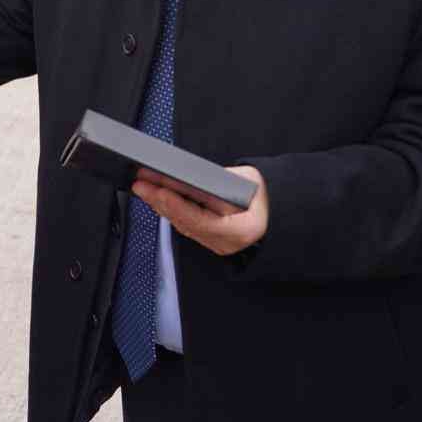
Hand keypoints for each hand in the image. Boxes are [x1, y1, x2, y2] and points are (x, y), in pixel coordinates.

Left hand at [131, 165, 268, 256]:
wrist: (280, 210)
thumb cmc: (267, 193)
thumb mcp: (249, 180)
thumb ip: (222, 181)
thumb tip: (189, 176)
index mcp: (242, 230)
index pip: (202, 221)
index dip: (179, 207)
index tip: (160, 192)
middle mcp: (228, 243)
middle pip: (187, 224)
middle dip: (161, 202)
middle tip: (141, 184)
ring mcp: (219, 245)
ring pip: (183, 226)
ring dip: (162, 207)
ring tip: (144, 187)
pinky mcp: (212, 241)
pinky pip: (187, 226)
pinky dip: (172, 212)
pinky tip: (157, 198)